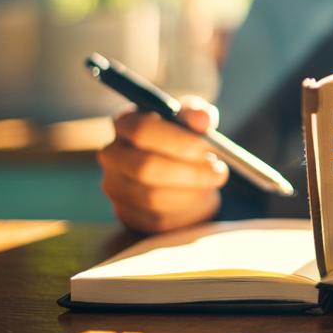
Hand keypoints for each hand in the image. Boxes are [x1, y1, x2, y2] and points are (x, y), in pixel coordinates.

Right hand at [98, 95, 229, 232]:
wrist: (179, 170)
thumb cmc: (184, 137)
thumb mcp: (193, 119)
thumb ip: (197, 113)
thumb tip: (201, 120)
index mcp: (125, 122)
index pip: (140, 129)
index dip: (177, 139)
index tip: (207, 147)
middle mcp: (112, 155)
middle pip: (145, 167)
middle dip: (189, 171)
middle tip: (219, 172)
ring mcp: (115, 187)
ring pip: (152, 197)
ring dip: (191, 192)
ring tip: (213, 183)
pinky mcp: (126, 214)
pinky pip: (156, 219)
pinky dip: (185, 211)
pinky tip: (201, 198)